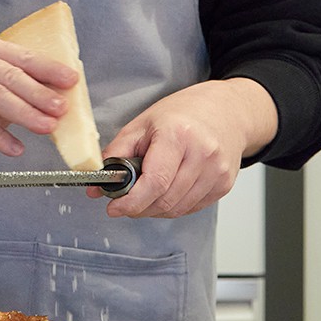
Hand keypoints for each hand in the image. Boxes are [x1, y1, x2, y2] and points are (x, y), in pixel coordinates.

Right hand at [0, 35, 78, 156]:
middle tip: (62, 109)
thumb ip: (14, 89)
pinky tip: (15, 149)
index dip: (48, 69)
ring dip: (25, 113)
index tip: (71, 81)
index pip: (21, 56)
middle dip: (40, 94)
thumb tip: (56, 101)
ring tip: (46, 128)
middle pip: (11, 76)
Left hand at [91, 78, 276, 218]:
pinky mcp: (224, 184)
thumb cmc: (182, 113)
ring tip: (147, 192)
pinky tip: (168, 189)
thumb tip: (96, 186)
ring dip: (155, 208)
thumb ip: (115, 155)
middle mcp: (202, 154)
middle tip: (126, 200)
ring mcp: (217, 171)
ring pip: (177, 209)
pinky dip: (173, 205)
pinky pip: (191, 208)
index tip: (115, 208)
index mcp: (178, 135)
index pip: (154, 182)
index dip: (131, 202)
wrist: (225, 110)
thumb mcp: (142, 125)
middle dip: (139, 207)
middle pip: (165, 200)